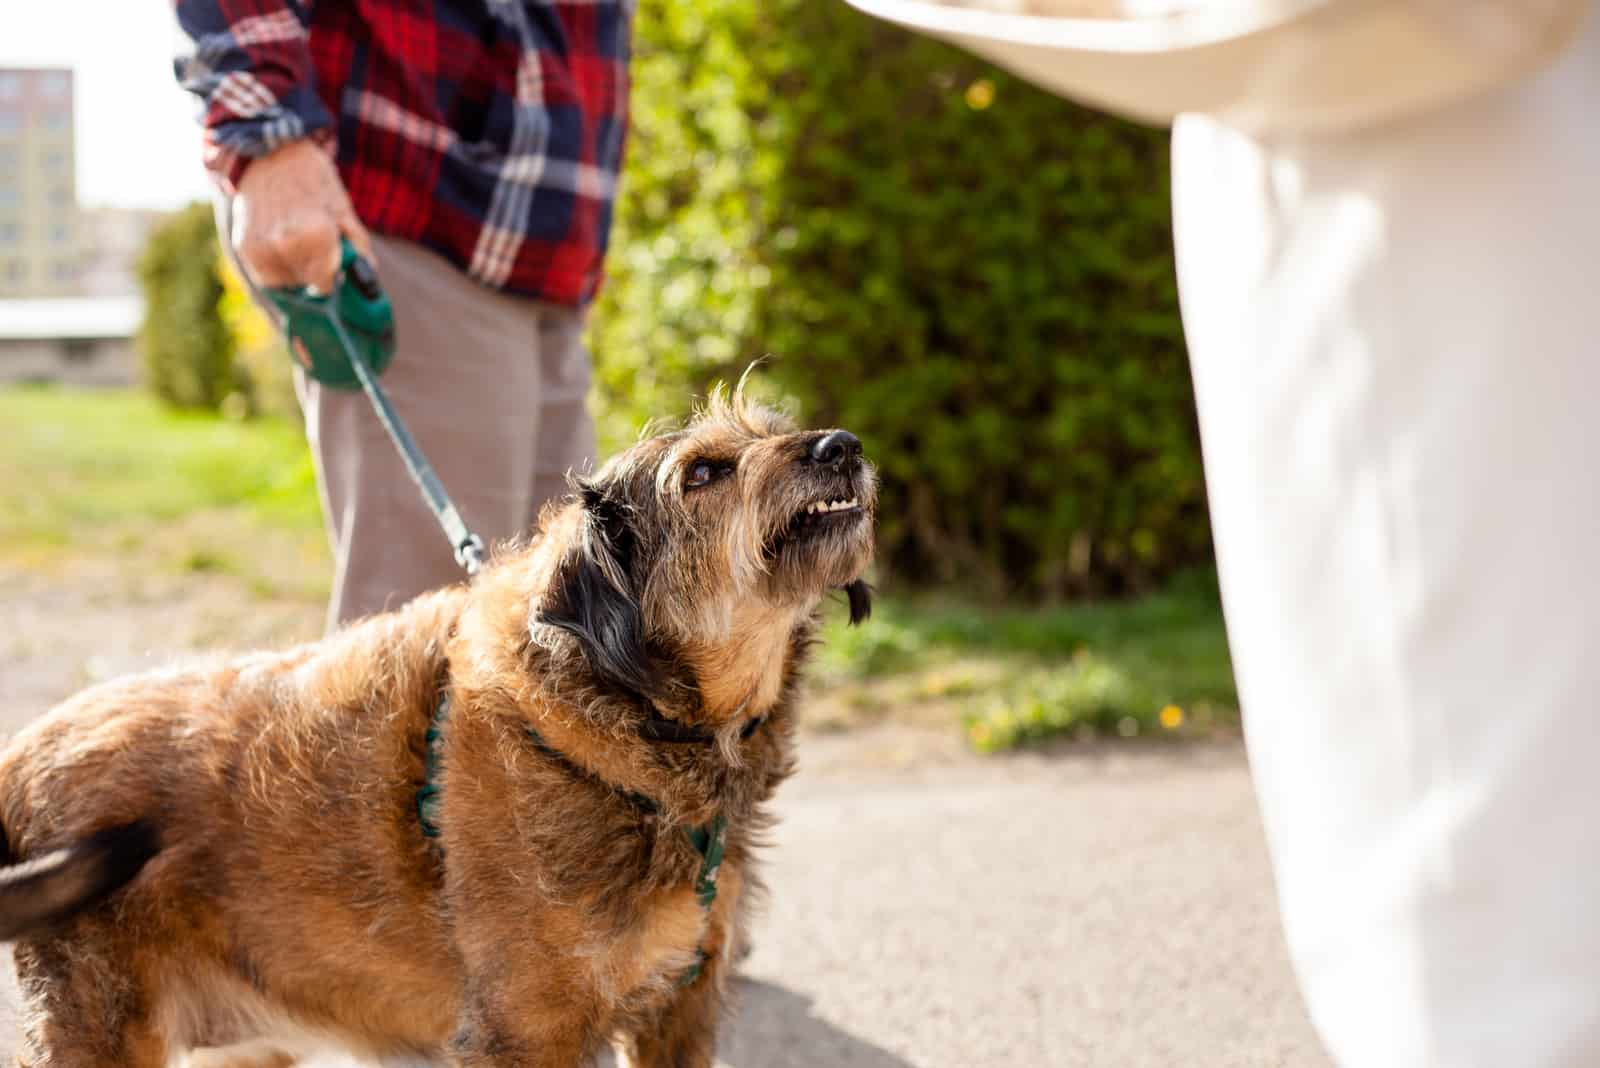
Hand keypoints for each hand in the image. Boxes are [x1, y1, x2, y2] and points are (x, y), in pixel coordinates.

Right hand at [230, 139, 375, 292]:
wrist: (270, 150)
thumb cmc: (313, 178)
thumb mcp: (343, 208)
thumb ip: (358, 246)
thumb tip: (368, 275)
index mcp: (316, 236)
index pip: (326, 285)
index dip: (333, 278)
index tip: (335, 269)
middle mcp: (285, 245)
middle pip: (306, 285)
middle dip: (315, 274)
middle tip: (317, 253)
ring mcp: (260, 247)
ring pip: (284, 284)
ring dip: (295, 275)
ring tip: (299, 247)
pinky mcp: (243, 245)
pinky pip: (264, 275)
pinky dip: (276, 269)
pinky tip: (283, 249)